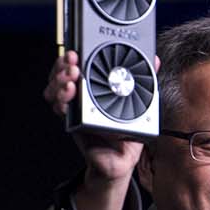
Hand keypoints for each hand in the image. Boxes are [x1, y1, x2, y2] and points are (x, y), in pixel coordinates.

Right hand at [44, 50, 160, 183]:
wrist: (122, 158)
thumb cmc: (128, 130)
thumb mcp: (140, 101)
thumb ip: (146, 78)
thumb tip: (155, 59)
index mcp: (93, 85)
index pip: (75, 63)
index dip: (71, 56)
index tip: (76, 51)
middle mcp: (80, 94)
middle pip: (60, 73)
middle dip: (62, 65)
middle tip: (73, 65)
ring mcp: (74, 108)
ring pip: (54, 89)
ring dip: (59, 82)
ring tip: (71, 81)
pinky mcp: (72, 123)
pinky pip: (59, 109)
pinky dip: (60, 102)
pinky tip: (68, 98)